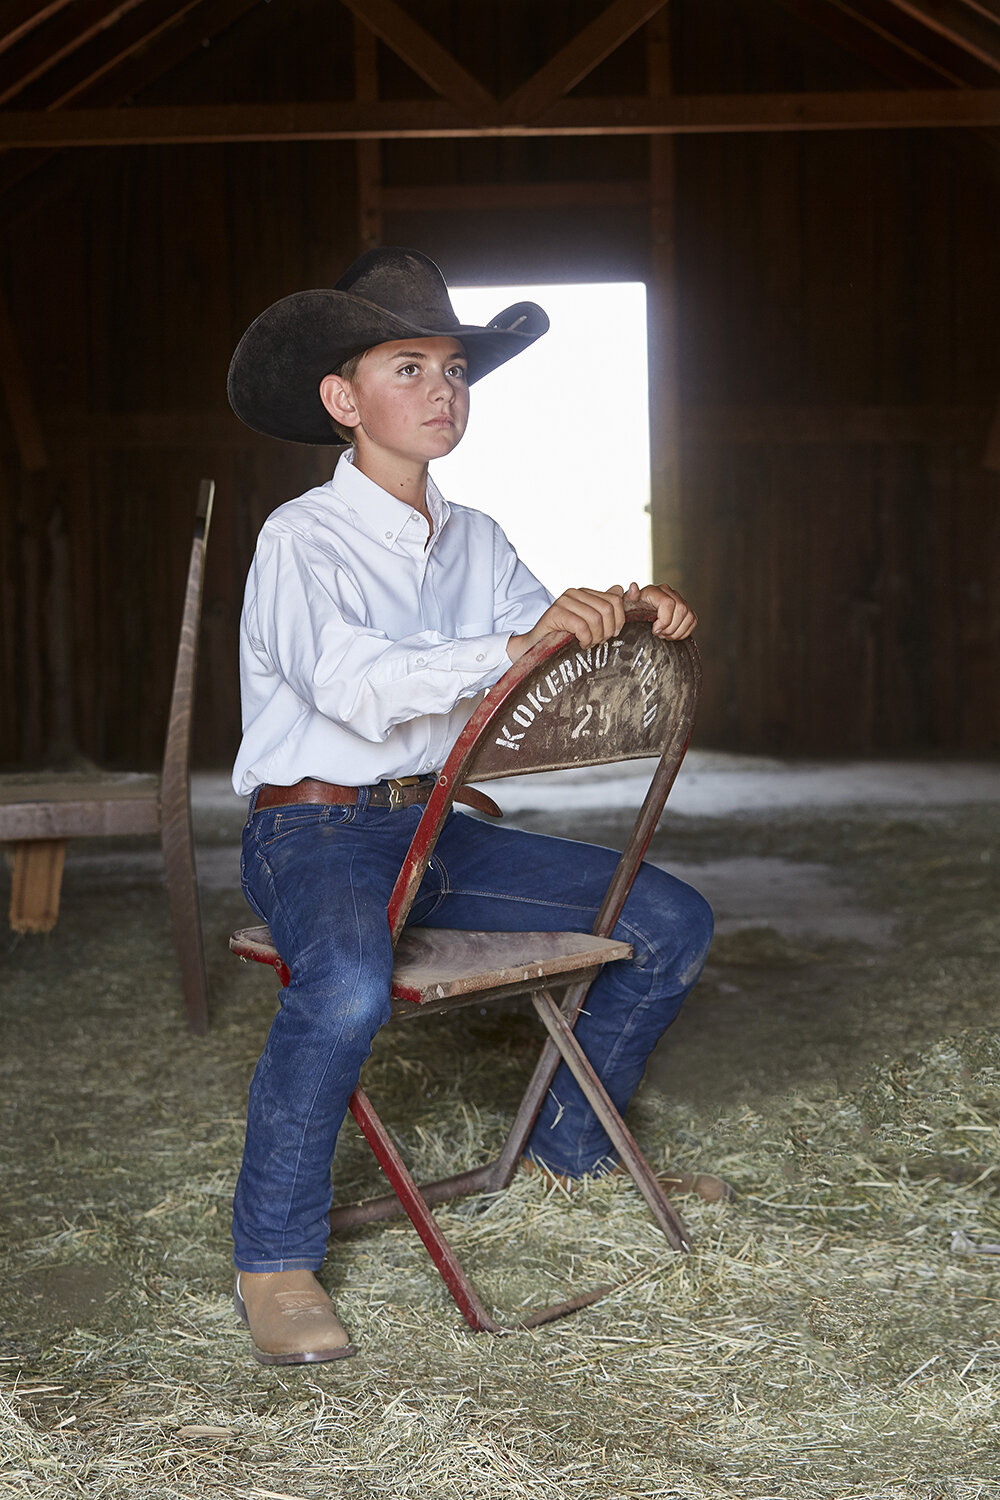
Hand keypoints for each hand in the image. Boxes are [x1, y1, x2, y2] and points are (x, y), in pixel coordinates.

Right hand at [506, 586, 626, 662]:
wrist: (537, 647)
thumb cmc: (566, 637)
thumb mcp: (593, 624)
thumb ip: (612, 607)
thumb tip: (631, 587)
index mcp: (587, 593)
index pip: (615, 599)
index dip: (619, 619)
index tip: (613, 634)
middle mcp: (576, 592)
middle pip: (608, 608)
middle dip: (608, 630)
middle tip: (599, 641)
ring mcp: (564, 600)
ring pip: (596, 618)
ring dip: (596, 637)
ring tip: (589, 643)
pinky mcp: (555, 612)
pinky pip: (581, 626)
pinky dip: (585, 638)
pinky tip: (580, 644)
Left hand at [621, 580, 696, 638]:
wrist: (637, 614)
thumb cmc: (631, 611)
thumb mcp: (626, 606)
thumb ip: (629, 597)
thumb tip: (634, 587)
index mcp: (654, 590)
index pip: (668, 603)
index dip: (664, 620)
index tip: (655, 630)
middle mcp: (668, 592)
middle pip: (681, 609)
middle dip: (671, 628)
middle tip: (660, 635)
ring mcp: (678, 599)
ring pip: (688, 615)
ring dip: (677, 631)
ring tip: (665, 635)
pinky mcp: (685, 609)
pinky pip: (692, 620)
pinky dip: (684, 631)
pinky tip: (672, 634)